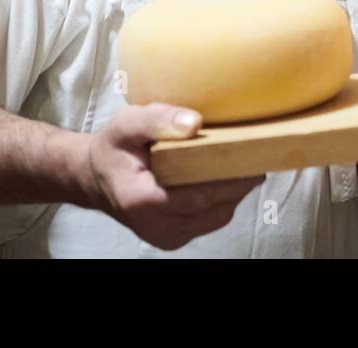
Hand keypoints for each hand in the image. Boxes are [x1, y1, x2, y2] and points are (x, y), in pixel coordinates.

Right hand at [84, 103, 262, 249]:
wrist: (96, 178)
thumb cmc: (115, 148)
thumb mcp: (126, 123)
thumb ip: (158, 119)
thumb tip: (195, 123)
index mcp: (141, 199)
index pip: (197, 195)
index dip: (229, 180)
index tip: (255, 159)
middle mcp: (153, 225)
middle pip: (211, 208)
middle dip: (238, 183)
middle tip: (261, 156)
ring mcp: (164, 236)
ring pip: (216, 217)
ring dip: (234, 193)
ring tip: (247, 163)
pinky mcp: (173, 238)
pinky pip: (209, 220)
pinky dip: (222, 200)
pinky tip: (226, 177)